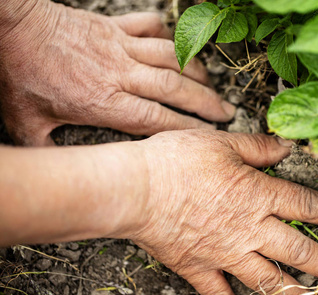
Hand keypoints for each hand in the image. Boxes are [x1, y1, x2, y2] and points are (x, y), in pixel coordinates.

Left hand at [0, 0, 234, 145]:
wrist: (8, 28)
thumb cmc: (18, 74)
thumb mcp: (26, 122)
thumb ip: (48, 150)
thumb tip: (57, 175)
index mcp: (102, 101)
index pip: (157, 117)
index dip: (188, 127)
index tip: (210, 134)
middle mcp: (119, 73)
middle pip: (173, 88)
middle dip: (205, 102)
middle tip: (226, 111)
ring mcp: (119, 46)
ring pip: (170, 58)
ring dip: (195, 71)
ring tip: (212, 84)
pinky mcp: (113, 26)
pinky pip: (150, 25)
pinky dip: (168, 34)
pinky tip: (179, 45)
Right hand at [130, 130, 317, 294]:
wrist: (136, 188)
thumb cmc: (176, 160)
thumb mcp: (222, 143)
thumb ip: (258, 149)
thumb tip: (286, 147)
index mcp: (256, 195)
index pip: (309, 206)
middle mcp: (248, 229)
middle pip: (298, 251)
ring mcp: (224, 253)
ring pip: (268, 280)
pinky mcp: (198, 267)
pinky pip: (221, 294)